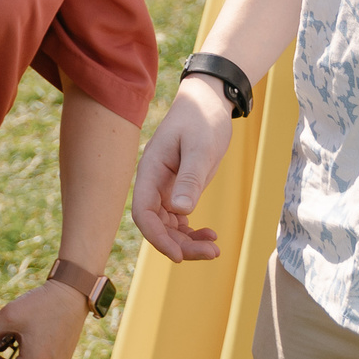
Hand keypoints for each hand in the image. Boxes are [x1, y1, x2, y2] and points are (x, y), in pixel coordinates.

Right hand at [129, 79, 230, 261]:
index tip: (179, 256)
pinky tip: (211, 234)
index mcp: (150, 170)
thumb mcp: (200, 147)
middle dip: (180, 245)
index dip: (157, 237)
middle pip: (157, 225)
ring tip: (214, 248)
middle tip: (212, 253)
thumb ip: (190, 178)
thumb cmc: (202, 119)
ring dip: (187, 241)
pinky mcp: (178, 189)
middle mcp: (153, 183)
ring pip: (168, 226)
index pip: (143, 212)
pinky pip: (179, 219)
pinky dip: (192, 231)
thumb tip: (180, 211)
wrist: (208, 102)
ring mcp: (164, 188)